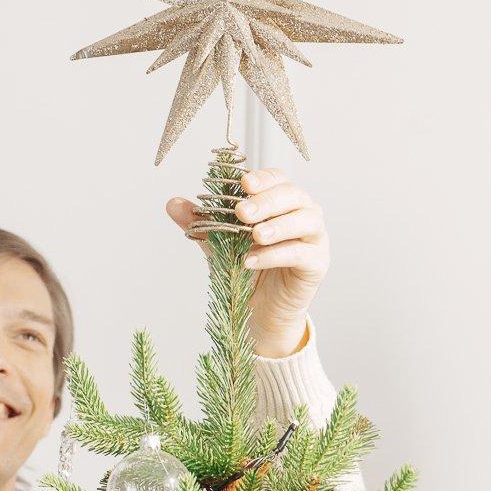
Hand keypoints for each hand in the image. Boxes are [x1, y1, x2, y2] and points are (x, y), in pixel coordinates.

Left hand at [167, 168, 328, 357]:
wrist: (260, 312)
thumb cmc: (246, 269)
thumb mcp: (219, 243)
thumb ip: (201, 222)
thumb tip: (172, 203)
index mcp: (282, 201)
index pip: (278, 178)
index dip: (262, 178)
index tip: (242, 184)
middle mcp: (303, 213)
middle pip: (292, 195)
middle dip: (266, 202)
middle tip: (242, 212)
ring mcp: (315, 238)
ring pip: (305, 220)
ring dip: (277, 225)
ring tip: (254, 236)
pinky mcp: (317, 264)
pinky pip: (301, 254)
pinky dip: (276, 255)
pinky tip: (252, 260)